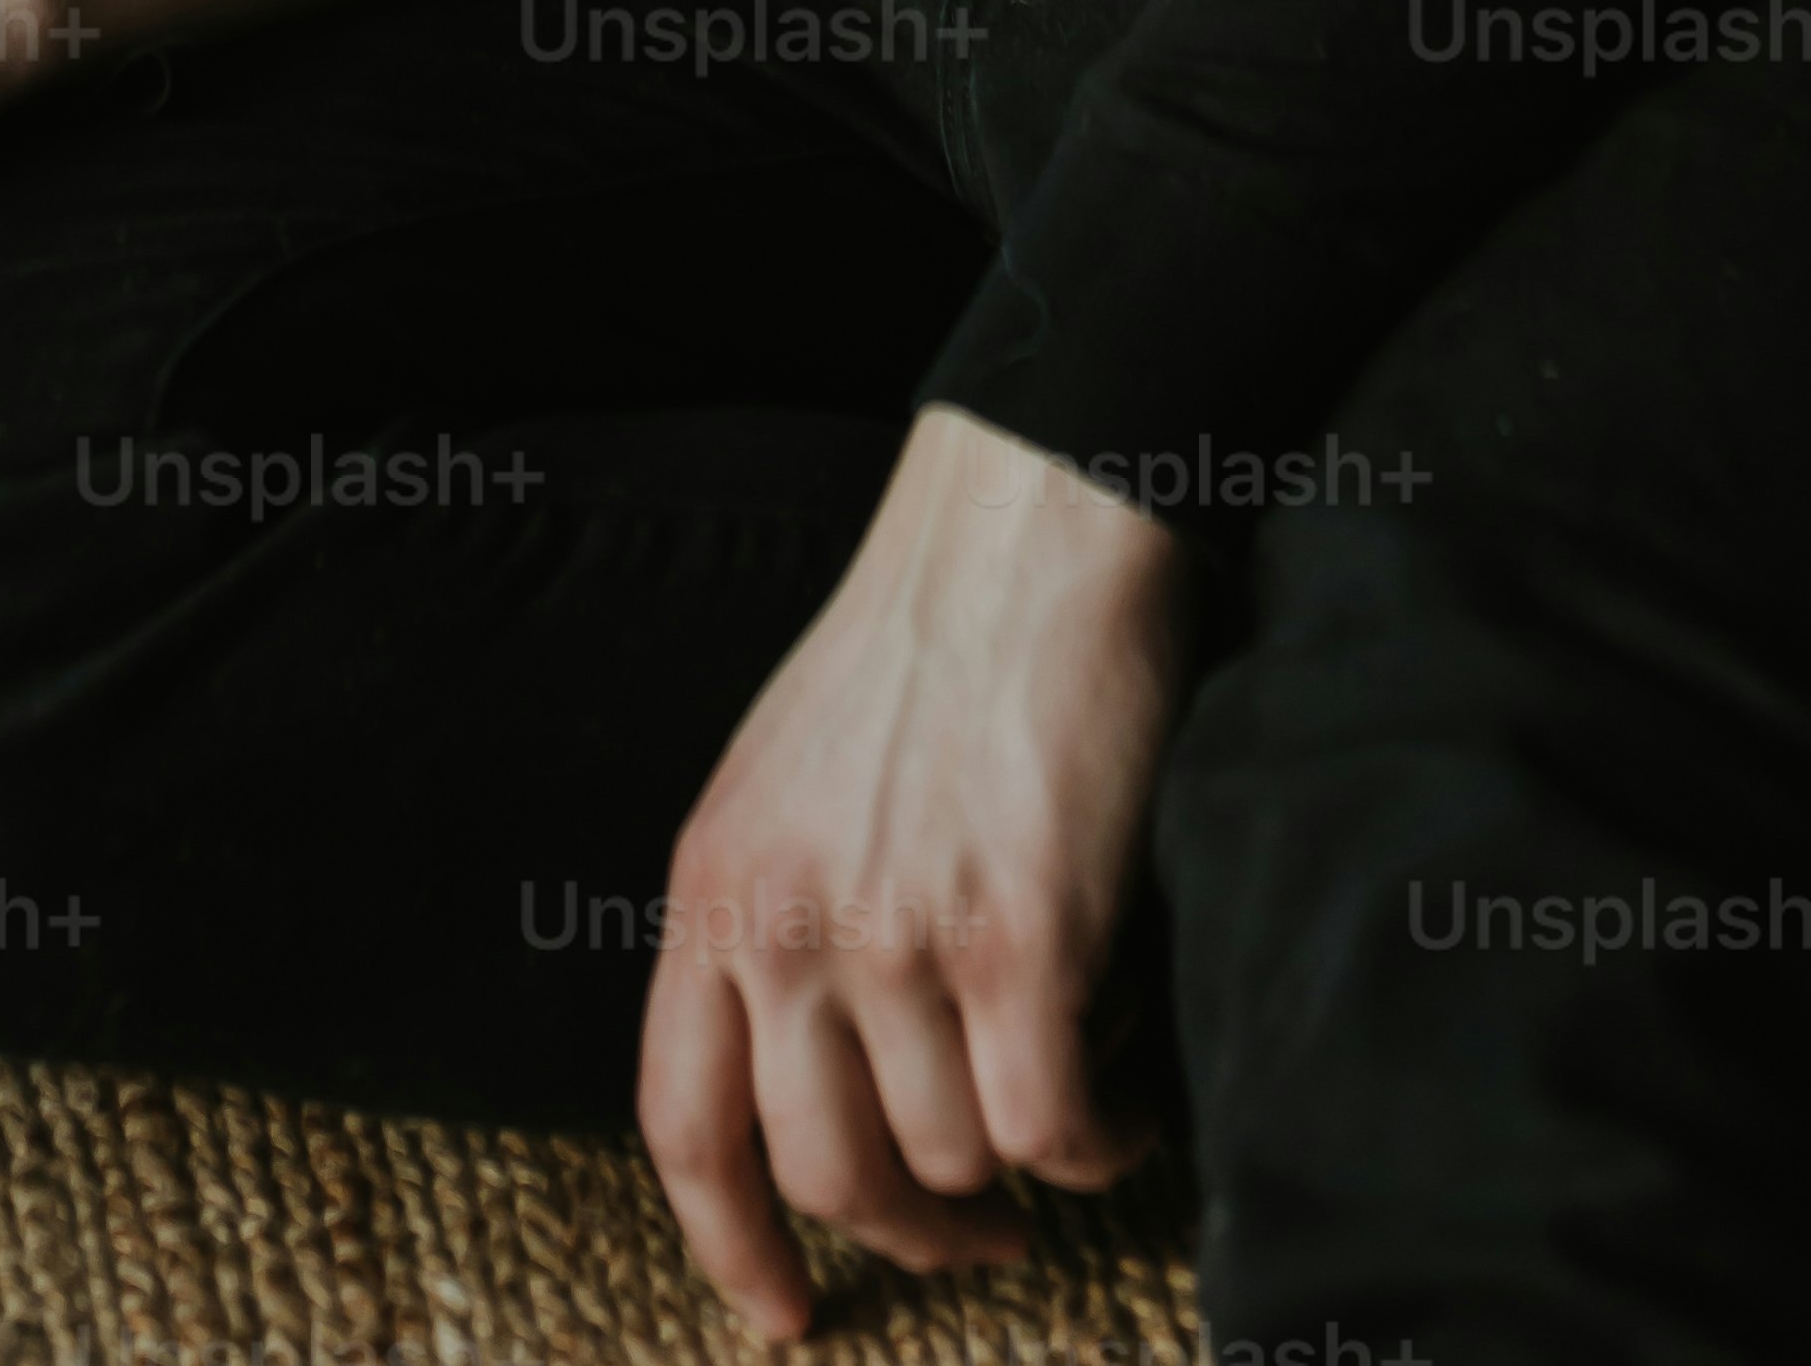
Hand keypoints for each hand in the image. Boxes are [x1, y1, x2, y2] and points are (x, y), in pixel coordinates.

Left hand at [638, 404, 1186, 1339]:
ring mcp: (899, 936)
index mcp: (713, 887)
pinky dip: (1100, 1142)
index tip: (784, 1316)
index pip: (685, 1124)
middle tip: (982, 1239)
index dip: (730, 1247)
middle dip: (912, 1239)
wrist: (1028, 524)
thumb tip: (813, 1079)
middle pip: (828, 1173)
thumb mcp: (782, 779)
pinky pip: (1052, 1128)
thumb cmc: (926, 644)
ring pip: (955, 1161)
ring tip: (1076, 1106)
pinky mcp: (1020, 938)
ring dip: (1026, 1167)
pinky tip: (1125, 1099)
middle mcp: (787, 925)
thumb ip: (771, 916)